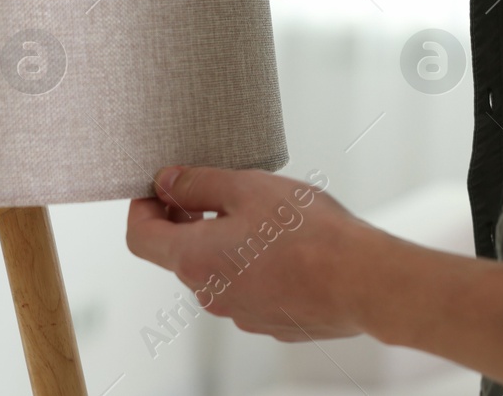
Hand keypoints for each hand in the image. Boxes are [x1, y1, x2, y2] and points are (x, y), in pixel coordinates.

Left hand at [125, 164, 376, 340]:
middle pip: (179, 253)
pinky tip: (287, 244)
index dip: (144, 206)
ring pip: (217, 270)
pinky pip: (247, 287)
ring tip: (265, 215)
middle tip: (220, 189)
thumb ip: (198, 183)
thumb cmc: (308, 233)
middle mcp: (209, 294)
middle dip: (191, 219)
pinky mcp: (269, 321)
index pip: (139, 236)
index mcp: (194, 259)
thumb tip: (166, 181)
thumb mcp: (247, 187)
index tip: (164, 187)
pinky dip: (254, 264)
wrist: (362, 281)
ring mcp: (239, 313)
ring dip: (226, 241)